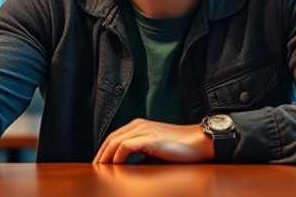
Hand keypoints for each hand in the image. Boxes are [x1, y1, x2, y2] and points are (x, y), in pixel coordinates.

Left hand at [93, 118, 213, 163]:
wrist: (199, 142)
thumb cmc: (180, 148)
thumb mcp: (155, 147)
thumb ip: (141, 151)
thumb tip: (125, 166)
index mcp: (139, 125)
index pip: (114, 137)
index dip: (104, 151)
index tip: (100, 165)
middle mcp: (139, 125)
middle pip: (111, 139)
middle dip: (101, 155)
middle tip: (96, 169)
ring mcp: (143, 130)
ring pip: (115, 142)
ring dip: (106, 157)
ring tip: (102, 170)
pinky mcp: (149, 139)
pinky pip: (125, 146)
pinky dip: (117, 157)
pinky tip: (115, 166)